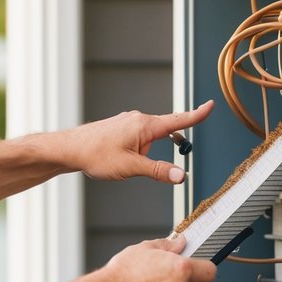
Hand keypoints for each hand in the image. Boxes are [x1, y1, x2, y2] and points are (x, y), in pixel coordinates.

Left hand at [65, 101, 213, 184]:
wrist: (70, 149)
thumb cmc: (96, 155)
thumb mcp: (131, 167)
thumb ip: (158, 171)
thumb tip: (180, 175)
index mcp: (145, 125)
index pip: (178, 120)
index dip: (196, 115)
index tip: (211, 106)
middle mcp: (138, 119)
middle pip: (164, 133)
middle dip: (157, 152)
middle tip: (136, 163)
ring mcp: (129, 122)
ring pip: (149, 139)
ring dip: (143, 154)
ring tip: (120, 162)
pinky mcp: (121, 127)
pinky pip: (138, 138)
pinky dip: (136, 150)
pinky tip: (118, 157)